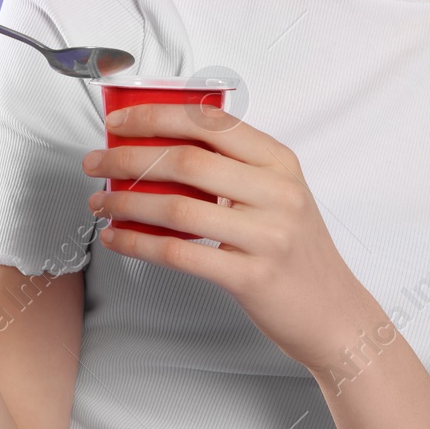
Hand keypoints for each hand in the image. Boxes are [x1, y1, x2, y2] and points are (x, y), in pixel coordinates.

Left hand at [80, 103, 383, 373]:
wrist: (334, 313)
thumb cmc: (294, 249)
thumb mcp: (277, 194)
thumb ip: (232, 168)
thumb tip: (157, 145)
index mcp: (279, 161)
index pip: (209, 123)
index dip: (156, 116)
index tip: (120, 121)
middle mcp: (277, 192)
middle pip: (187, 161)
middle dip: (128, 157)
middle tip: (95, 161)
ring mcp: (268, 236)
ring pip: (178, 207)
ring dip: (126, 201)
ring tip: (99, 201)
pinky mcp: (252, 277)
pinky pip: (181, 254)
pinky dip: (139, 242)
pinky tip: (118, 237)